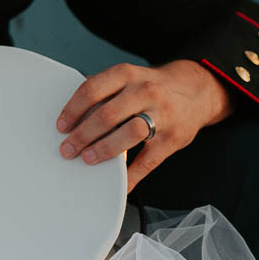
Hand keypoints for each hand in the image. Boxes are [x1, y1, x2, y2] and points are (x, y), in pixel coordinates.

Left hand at [55, 60, 230, 190]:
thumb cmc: (152, 86)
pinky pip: (149, 160)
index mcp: (128, 75)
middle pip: (108, 114)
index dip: (73, 110)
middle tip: (68, 148)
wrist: (197, 91)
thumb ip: (104, 91)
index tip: (61, 126)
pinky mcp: (173, 139)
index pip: (93, 89)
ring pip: (130, 133)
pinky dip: (132, 176)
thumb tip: (72, 115)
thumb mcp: (130, 78)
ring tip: (88, 158)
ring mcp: (162, 115)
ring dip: (104, 149)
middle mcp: (146, 91)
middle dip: (83, 134)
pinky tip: (119, 184)